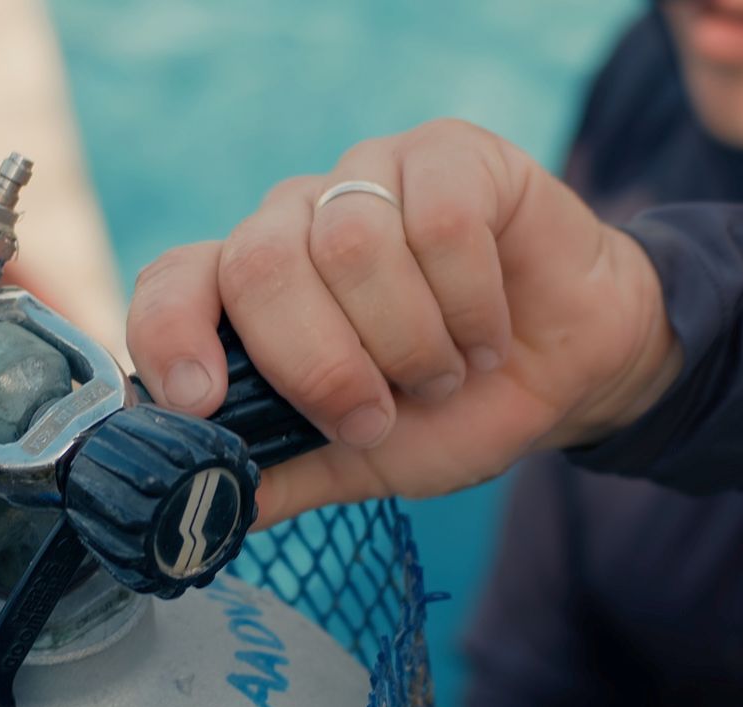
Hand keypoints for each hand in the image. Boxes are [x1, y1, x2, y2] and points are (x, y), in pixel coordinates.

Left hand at [126, 118, 682, 525]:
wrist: (570, 369)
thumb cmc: (455, 408)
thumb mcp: (360, 462)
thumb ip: (282, 477)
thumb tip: (201, 516)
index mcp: (255, 287)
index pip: (175, 281)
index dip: (173, 334)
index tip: (205, 398)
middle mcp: (298, 218)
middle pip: (262, 266)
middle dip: (319, 365)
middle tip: (376, 417)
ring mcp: (371, 176)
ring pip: (352, 243)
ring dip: (409, 342)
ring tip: (446, 375)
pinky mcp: (450, 155)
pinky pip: (441, 221)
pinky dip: (470, 303)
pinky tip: (489, 333)